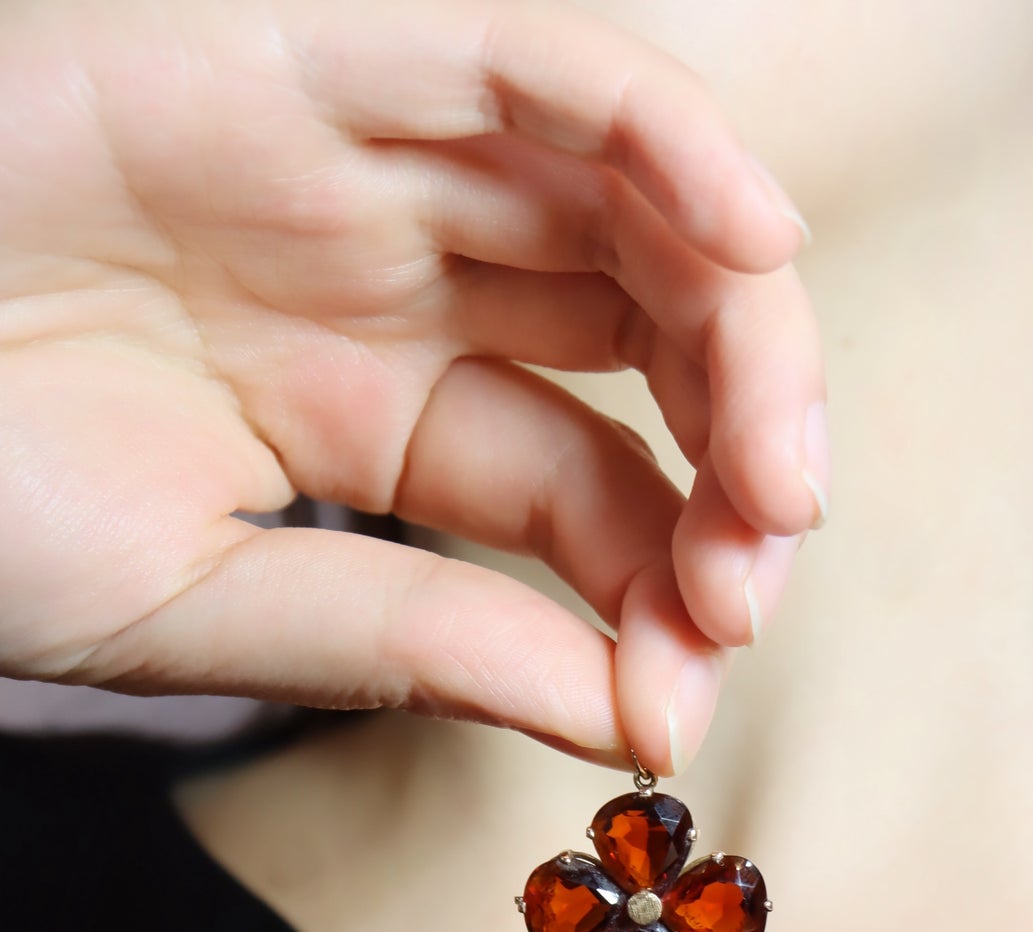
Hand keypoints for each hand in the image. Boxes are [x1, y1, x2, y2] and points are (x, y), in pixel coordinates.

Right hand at [0, 0, 826, 775]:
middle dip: (741, 457)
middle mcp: (393, 280)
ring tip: (782, 464)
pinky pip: (537, 63)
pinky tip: (751, 241)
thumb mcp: (200, 603)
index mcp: (367, 412)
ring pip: (627, 210)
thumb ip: (412, 644)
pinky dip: (660, 135)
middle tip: (762, 571)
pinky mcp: (313, 48)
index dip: (662, 587)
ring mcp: (363, 161)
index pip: (583, 491)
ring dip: (742, 325)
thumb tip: (624, 713)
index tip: (685, 691)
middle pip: (645, 343)